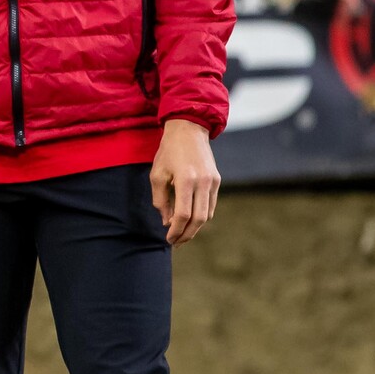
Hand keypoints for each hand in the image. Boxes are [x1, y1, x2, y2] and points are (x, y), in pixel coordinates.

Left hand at [150, 118, 219, 245]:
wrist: (189, 131)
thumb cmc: (168, 152)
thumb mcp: (157, 175)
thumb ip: (161, 200)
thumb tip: (167, 222)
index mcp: (186, 180)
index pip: (183, 214)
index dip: (176, 229)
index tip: (168, 238)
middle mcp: (203, 182)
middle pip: (199, 218)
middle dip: (187, 234)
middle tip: (176, 242)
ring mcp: (213, 182)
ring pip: (208, 214)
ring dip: (195, 227)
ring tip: (182, 235)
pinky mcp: (217, 181)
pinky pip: (211, 205)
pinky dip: (201, 216)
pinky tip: (190, 221)